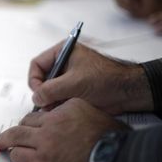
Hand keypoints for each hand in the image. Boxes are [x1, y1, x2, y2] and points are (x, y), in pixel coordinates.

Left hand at [0, 98, 129, 161]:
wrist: (113, 157)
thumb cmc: (112, 139)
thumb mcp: (97, 115)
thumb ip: (82, 114)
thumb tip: (78, 121)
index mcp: (68, 107)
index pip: (45, 110)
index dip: (38, 118)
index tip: (35, 122)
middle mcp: (53, 122)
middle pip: (27, 121)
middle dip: (20, 127)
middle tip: (14, 132)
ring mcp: (46, 141)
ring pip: (16, 136)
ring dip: (8, 140)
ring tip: (2, 142)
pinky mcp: (43, 160)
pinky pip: (20, 155)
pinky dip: (15, 155)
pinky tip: (13, 155)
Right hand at [29, 42, 152, 113]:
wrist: (127, 92)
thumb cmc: (105, 79)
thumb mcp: (75, 82)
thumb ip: (52, 89)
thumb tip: (36, 98)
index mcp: (63, 52)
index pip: (37, 64)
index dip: (34, 79)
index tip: (39, 93)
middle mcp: (63, 64)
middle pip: (41, 78)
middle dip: (43, 92)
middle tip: (47, 104)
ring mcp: (67, 78)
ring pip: (48, 90)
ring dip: (50, 100)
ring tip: (57, 108)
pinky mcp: (73, 90)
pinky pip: (57, 98)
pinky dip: (57, 105)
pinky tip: (64, 109)